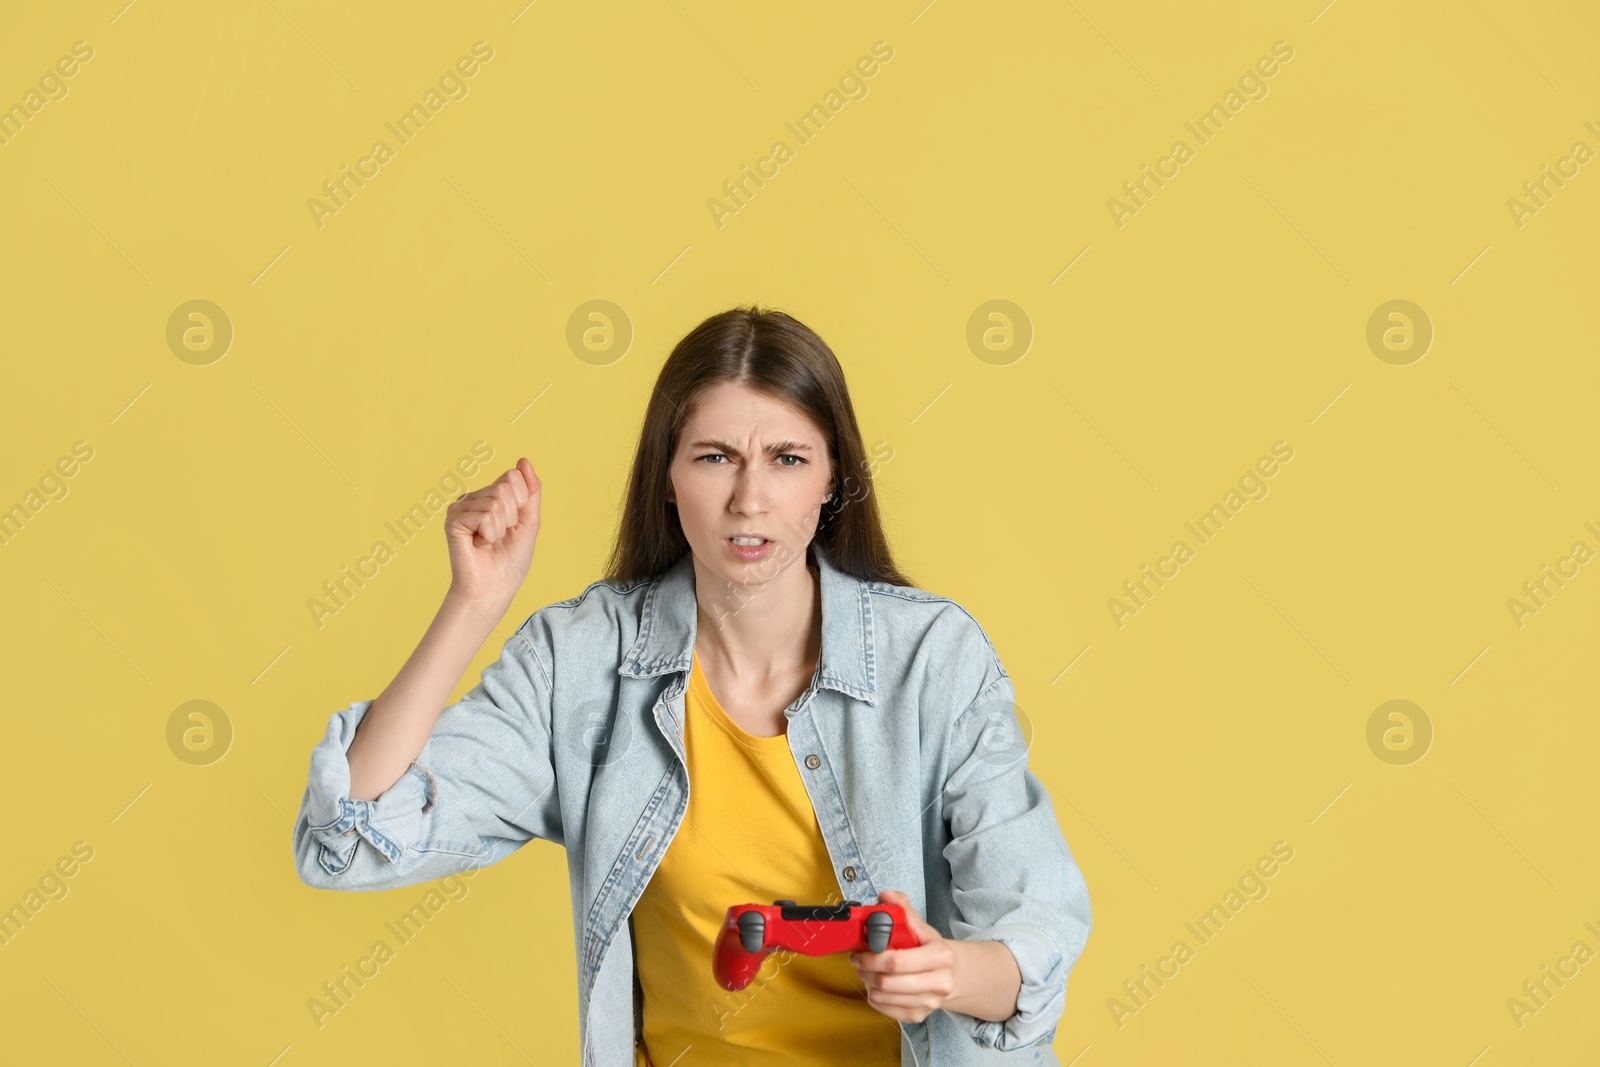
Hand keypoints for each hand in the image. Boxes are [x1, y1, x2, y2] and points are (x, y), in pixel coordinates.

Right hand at [444, 458, 540, 616]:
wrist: (495, 588)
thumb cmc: (511, 559)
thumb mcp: (529, 521)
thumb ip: (530, 490)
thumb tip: (523, 461)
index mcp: (490, 495)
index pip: (513, 476)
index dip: (522, 502)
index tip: (513, 524)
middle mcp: (473, 498)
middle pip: (506, 488)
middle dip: (512, 516)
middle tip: (500, 536)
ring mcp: (461, 508)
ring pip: (496, 502)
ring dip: (501, 528)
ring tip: (489, 541)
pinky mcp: (453, 521)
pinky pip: (484, 516)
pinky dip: (489, 534)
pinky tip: (479, 544)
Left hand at [848, 890, 957, 1023]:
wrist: (954, 975)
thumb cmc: (932, 949)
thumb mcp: (922, 928)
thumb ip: (903, 910)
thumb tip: (886, 895)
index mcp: (940, 956)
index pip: (897, 961)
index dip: (872, 957)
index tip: (860, 950)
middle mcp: (938, 982)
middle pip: (887, 982)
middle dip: (866, 970)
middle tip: (858, 960)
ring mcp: (929, 1002)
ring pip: (884, 997)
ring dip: (868, 983)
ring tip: (867, 971)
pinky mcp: (919, 1015)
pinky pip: (886, 1010)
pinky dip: (875, 998)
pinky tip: (876, 986)